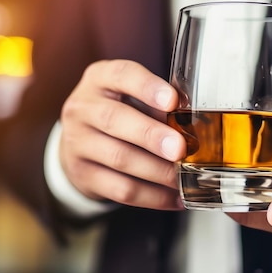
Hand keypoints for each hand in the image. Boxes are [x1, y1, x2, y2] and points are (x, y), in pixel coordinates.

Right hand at [58, 59, 185, 209]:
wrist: (78, 142)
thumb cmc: (119, 112)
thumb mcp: (132, 96)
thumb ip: (159, 105)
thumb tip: (194, 125)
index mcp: (100, 79)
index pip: (121, 75)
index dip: (147, 87)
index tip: (172, 101)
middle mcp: (83, 107)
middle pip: (114, 119)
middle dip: (151, 135)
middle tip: (179, 148)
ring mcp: (77, 142)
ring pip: (118, 158)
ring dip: (156, 171)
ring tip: (182, 177)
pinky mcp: (82, 175)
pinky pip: (120, 189)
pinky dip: (152, 196)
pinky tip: (174, 198)